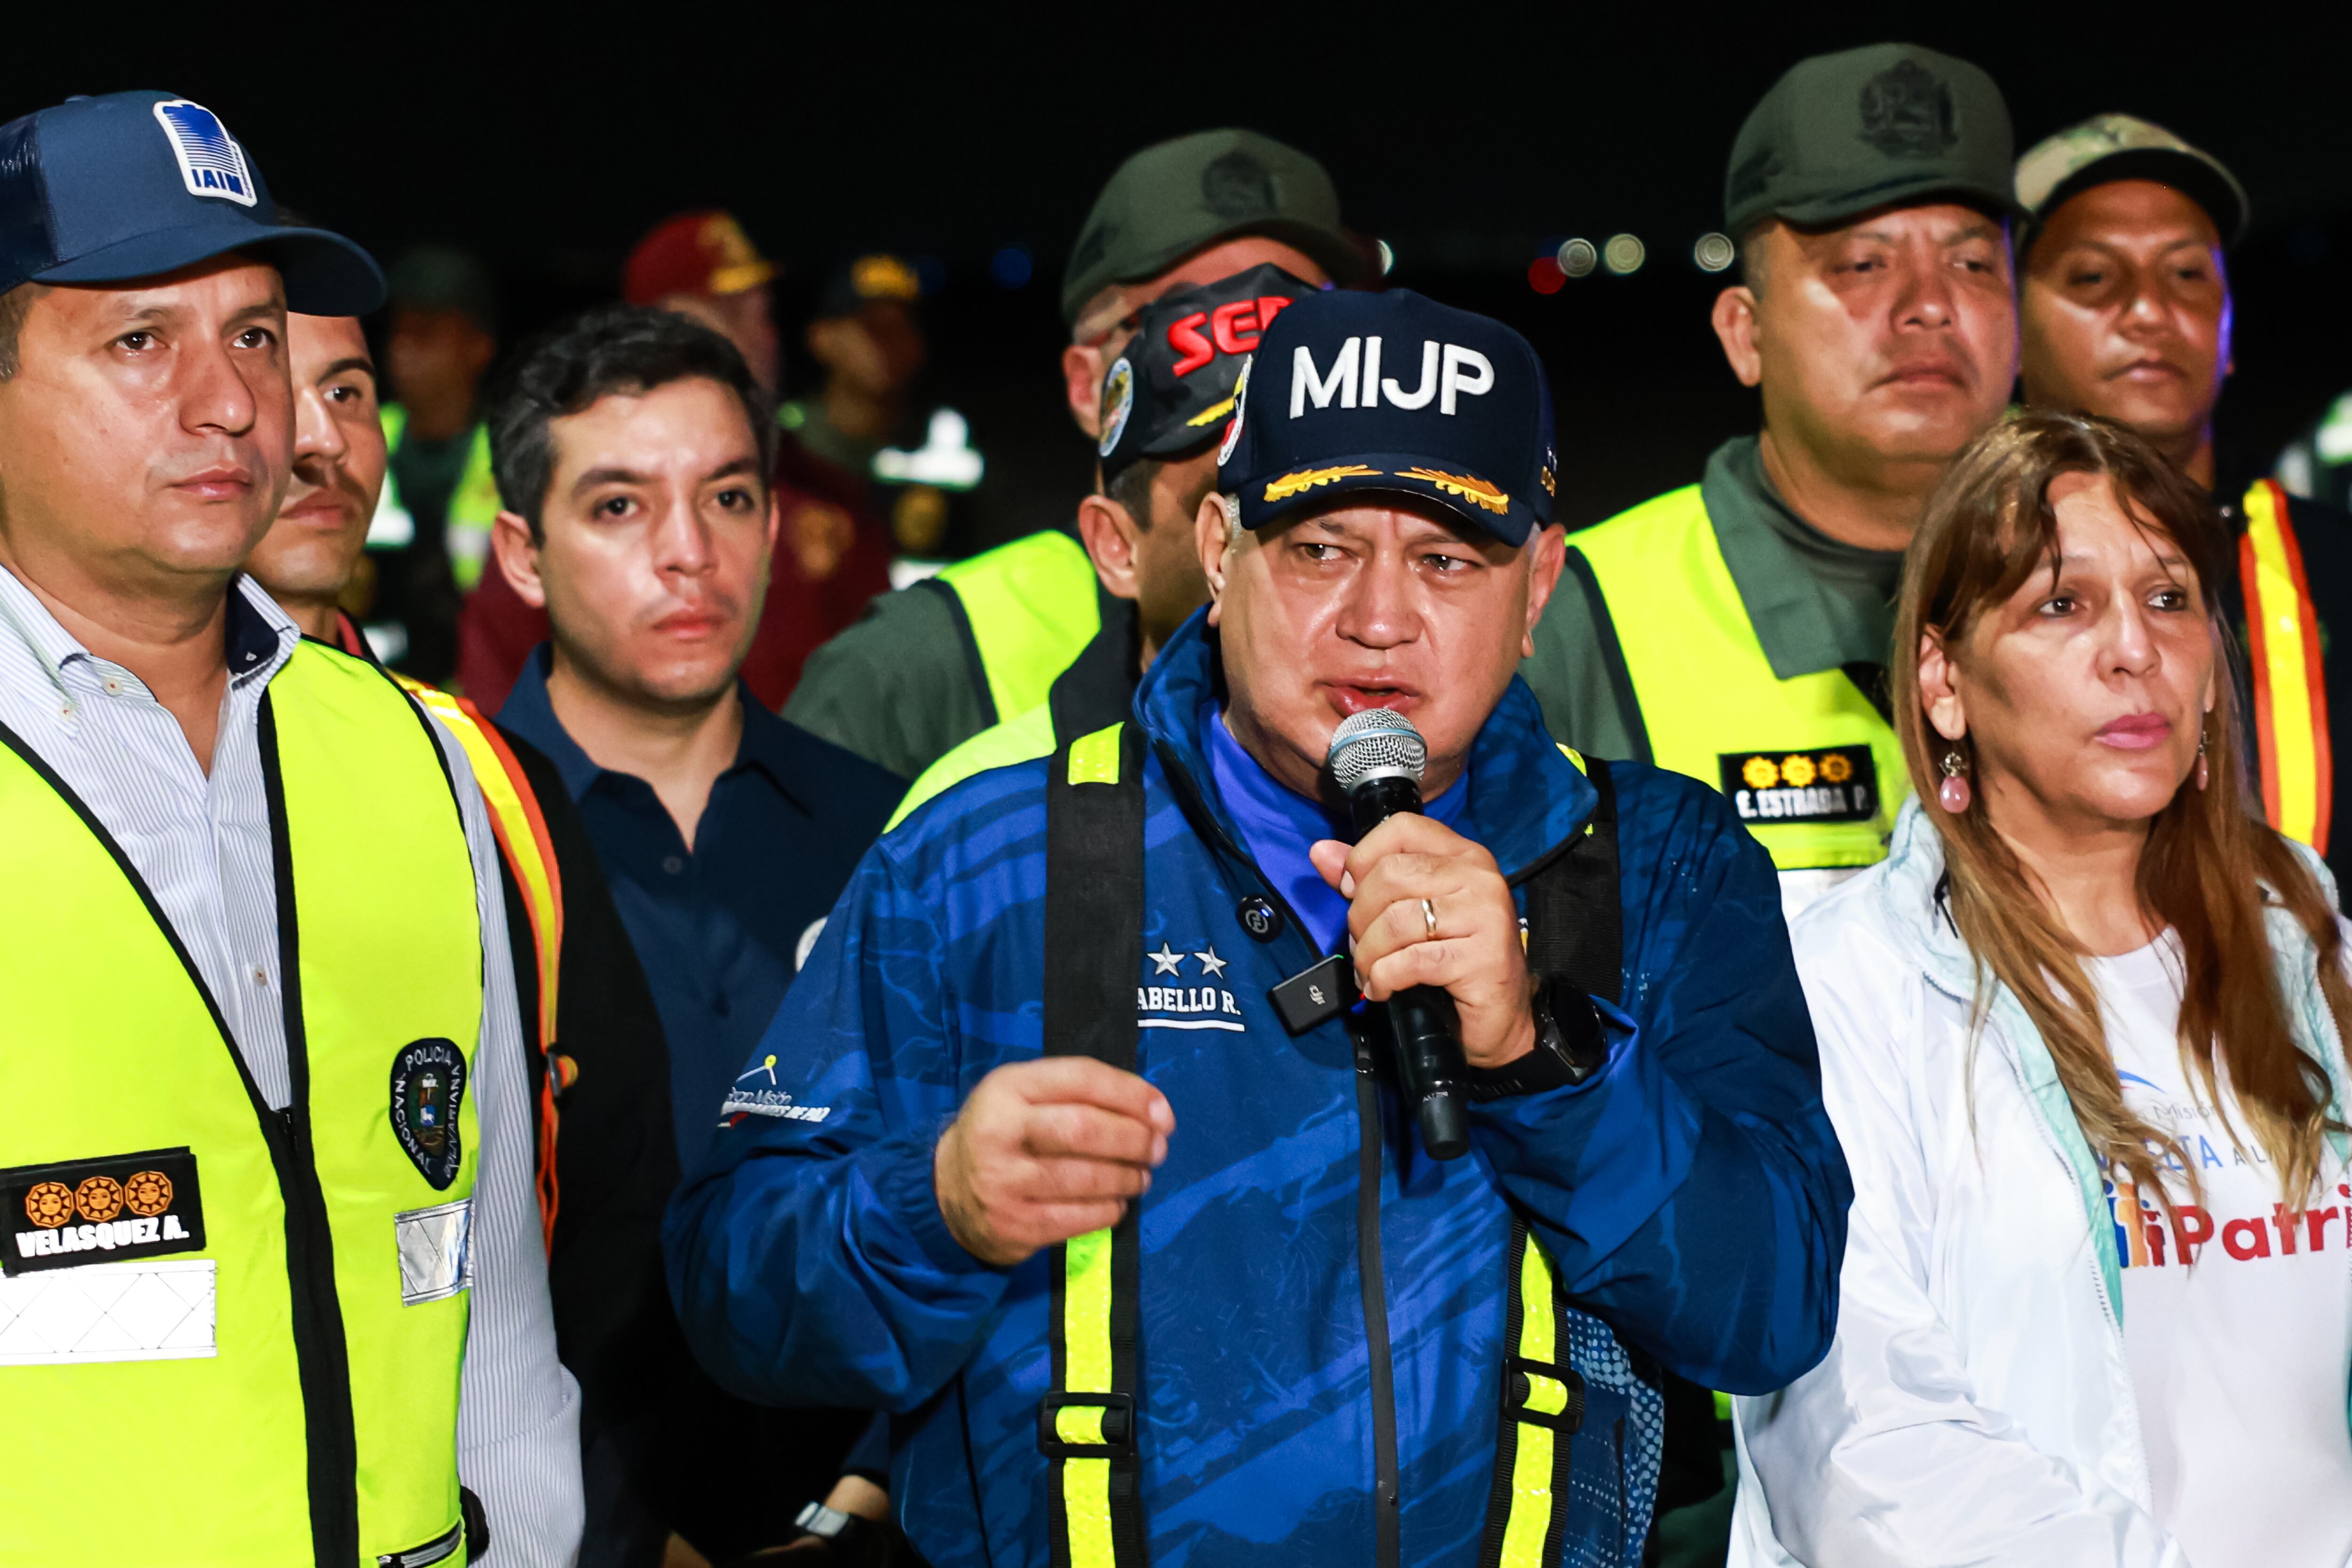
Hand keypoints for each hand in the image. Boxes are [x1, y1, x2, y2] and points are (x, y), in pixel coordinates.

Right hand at [933, 1057, 1174, 1267]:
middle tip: (1157, 1149)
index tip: (1164, 1113)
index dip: (1131, 1094)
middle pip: (1084, 1129)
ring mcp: (1002, 1181)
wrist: (946, 1190)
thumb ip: (1078, 1094)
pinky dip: (1107, 1211)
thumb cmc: (1006, 1134)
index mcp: (1008, 1087)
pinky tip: (1116, 1204)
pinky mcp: (1011, 1224)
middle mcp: (1000, 1130)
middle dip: (1133, 1139)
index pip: (1081, 1079)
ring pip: (1084, 1178)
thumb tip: (1155, 1113)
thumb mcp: (1025, 1096)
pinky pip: (1075, 1220)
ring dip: (1126, 1178)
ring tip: (1140, 1177)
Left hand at [1310, 815, 1535, 1068]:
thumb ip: (1367, 879)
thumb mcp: (1412, 911)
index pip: (1402, 828)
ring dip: (1368, 953)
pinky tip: (1382, 989)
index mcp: (1464, 855)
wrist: (1501, 1019)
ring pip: (1395, 920)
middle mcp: (1479, 877)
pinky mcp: (1483, 957)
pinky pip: (1410, 961)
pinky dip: (1384, 978)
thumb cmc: (1455, 960)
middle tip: (1362, 946)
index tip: (1351, 891)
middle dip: (1360, 916)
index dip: (1363, 857)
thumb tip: (1321, 852)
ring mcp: (1485, 915)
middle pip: (1390, 874)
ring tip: (1369, 972)